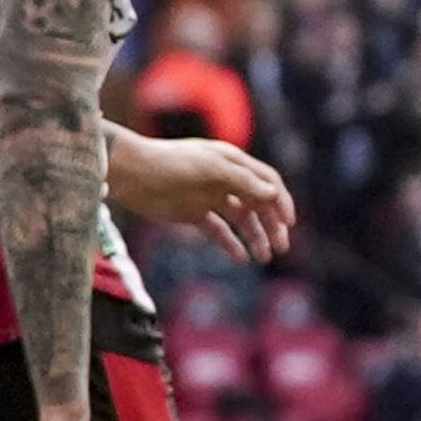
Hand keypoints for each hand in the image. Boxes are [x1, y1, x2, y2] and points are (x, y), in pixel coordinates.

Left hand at [115, 134, 295, 262]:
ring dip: (254, 237)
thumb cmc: (171, 164)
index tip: (289, 223)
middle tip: (281, 248)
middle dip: (272, 225)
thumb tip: (273, 193)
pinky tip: (240, 258)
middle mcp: (224, 179)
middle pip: (258, 204)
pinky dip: (230, 244)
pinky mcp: (193, 213)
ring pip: (241, 219)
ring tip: (262, 258)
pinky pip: (218, 231)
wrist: (132, 174)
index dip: (281, 201)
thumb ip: (242, 181)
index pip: (267, 181)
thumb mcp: (210, 170)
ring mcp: (209, 197)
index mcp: (232, 162)